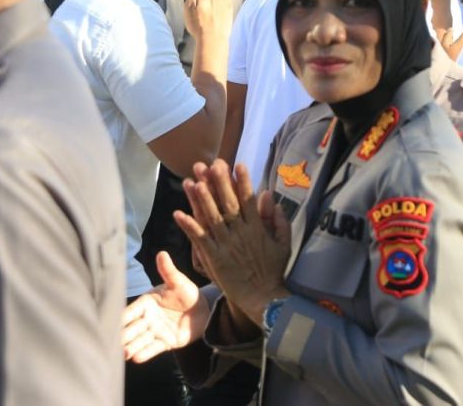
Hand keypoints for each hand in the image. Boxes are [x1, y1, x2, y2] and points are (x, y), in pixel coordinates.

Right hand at [121, 252, 208, 362]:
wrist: (204, 310)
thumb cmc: (188, 293)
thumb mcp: (178, 282)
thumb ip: (168, 271)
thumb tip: (162, 253)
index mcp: (147, 303)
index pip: (131, 311)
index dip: (121, 317)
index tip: (109, 322)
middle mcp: (148, 318)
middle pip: (131, 328)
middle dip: (123, 335)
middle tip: (113, 342)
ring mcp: (155, 331)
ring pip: (140, 340)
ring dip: (131, 346)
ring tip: (124, 352)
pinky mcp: (165, 343)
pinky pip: (153, 349)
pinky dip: (145, 353)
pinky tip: (136, 358)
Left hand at [175, 160, 291, 322]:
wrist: (263, 298)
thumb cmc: (274, 271)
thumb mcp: (283, 243)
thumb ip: (279, 219)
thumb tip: (271, 197)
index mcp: (257, 228)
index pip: (249, 200)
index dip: (243, 182)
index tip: (238, 165)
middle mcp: (241, 233)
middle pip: (229, 203)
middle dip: (220, 182)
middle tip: (213, 164)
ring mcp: (227, 245)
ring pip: (212, 217)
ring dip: (202, 199)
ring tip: (193, 182)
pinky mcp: (215, 258)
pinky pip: (199, 239)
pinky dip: (189, 226)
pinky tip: (179, 213)